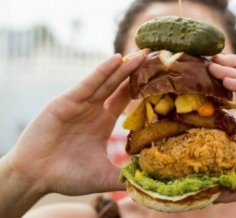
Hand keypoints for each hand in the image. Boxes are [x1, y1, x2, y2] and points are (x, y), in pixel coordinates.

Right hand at [6, 51, 145, 195]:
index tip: (160, 80)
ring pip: (106, 82)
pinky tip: (117, 59)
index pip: (125, 100)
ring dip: (124, 68)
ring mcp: (80, 104)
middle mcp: (93, 110)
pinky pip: (88, 84)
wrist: (35, 176)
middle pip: (119, 86)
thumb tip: (148, 180)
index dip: (141, 89)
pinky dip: (102, 72)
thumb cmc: (67, 176)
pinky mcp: (66, 102)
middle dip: (136, 73)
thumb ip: (124, 175)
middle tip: (155, 58)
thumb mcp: (102, 175)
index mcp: (103, 122)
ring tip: (142, 54)